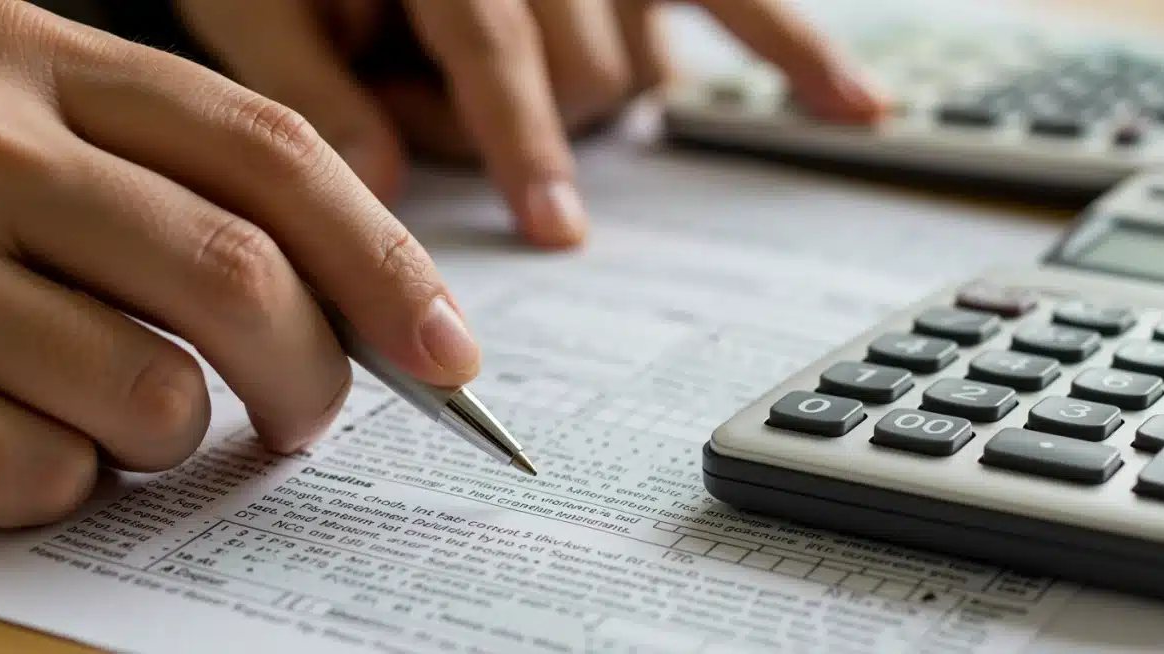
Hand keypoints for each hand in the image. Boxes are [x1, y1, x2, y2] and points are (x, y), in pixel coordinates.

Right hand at [0, 0, 479, 527]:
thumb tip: (365, 318)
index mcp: (56, 63)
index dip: (384, 262)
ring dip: (173, 438)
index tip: (452, 356)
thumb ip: (188, 189)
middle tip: (305, 417)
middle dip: (309, 376)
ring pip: (148, 394)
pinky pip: (36, 469)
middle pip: (236, 275)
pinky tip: (24, 438)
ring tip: (129, 416)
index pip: (273, 155)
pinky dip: (62, 481)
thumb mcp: (50, 123)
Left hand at [176, 0, 887, 248]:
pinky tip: (856, 108)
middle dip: (517, 125)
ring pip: (638, 61)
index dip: (520, 137)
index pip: (502, 44)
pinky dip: (796, 53)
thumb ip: (307, 83)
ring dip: (577, 103)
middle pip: (583, 67)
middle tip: (423, 110)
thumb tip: (377, 186)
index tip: (554, 226)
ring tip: (489, 78)